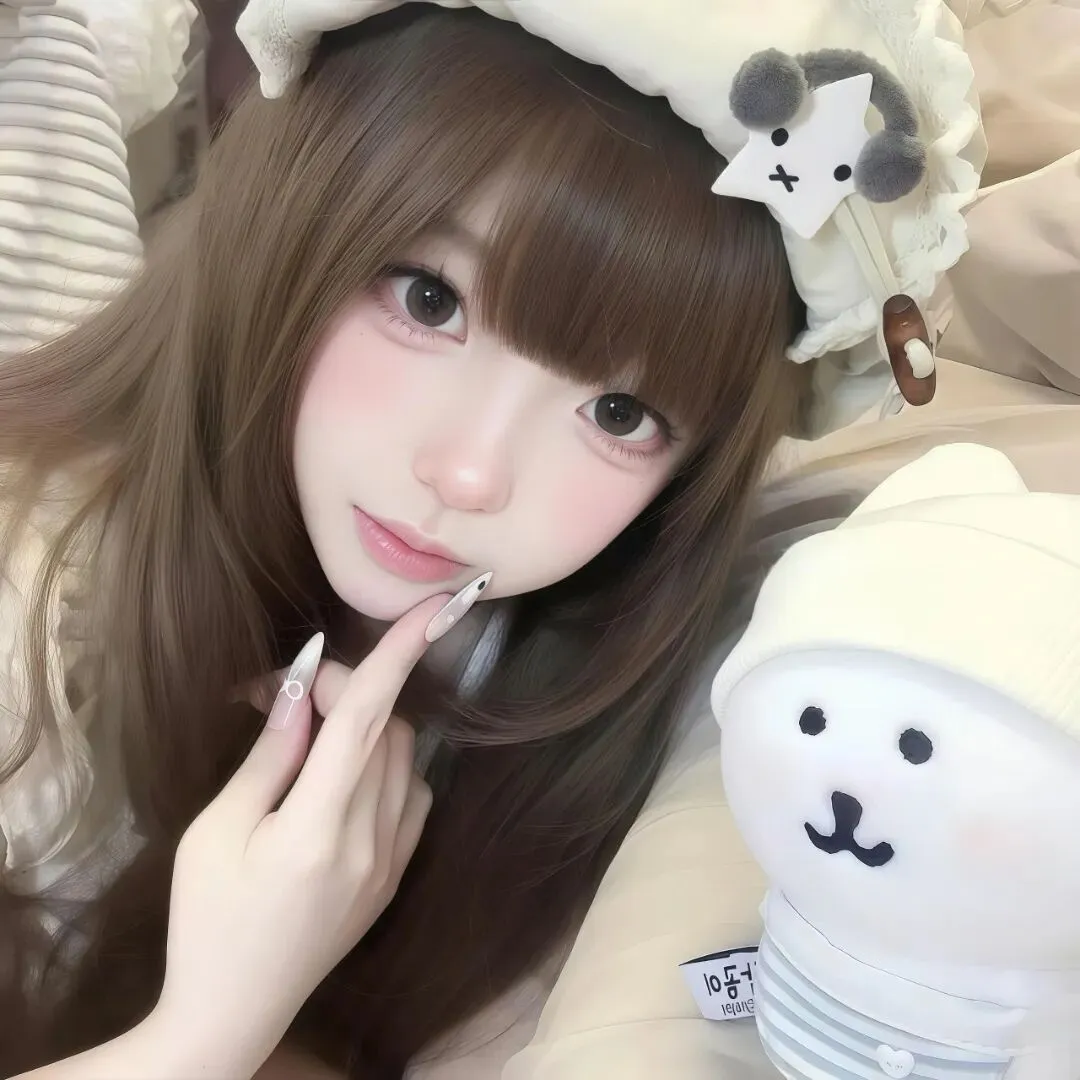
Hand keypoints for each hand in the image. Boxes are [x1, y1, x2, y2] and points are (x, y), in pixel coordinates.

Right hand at [153, 595, 446, 1072]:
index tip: (437, 604)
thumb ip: (269, 754)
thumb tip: (299, 683)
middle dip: (344, 690)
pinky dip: (386, 767)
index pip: (367, 717)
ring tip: (305, 740)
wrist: (233, 1012)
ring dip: (366, 726)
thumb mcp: (217, 832)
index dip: (401, 652)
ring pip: (403, 756)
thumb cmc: (205, 921)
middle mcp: (371, 839)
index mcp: (319, 826)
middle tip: (281, 696)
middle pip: (384, 727)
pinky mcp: (395, 876)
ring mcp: (392, 861)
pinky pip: (412, 795)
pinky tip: (343, 781)